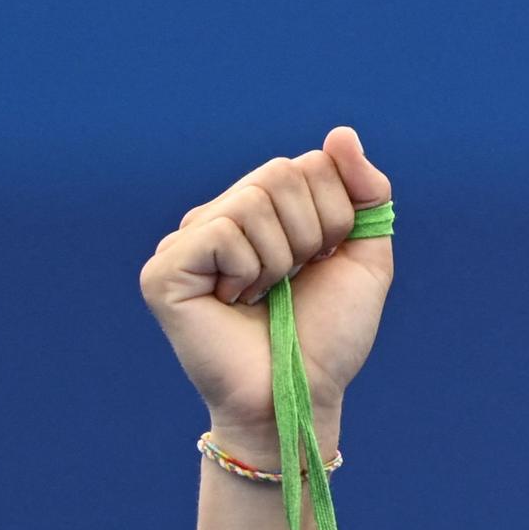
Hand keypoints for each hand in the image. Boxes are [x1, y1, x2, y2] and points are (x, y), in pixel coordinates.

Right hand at [139, 126, 393, 446]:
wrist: (301, 396)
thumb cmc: (328, 337)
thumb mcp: (364, 259)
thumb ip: (364, 195)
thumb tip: (342, 133)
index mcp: (265, 212)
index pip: (309, 164)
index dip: (336, 215)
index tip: (326, 262)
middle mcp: (221, 218)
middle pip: (280, 173)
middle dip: (313, 235)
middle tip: (295, 283)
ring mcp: (187, 242)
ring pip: (253, 201)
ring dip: (281, 260)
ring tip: (265, 297)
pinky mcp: (164, 269)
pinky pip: (221, 232)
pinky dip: (248, 272)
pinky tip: (235, 303)